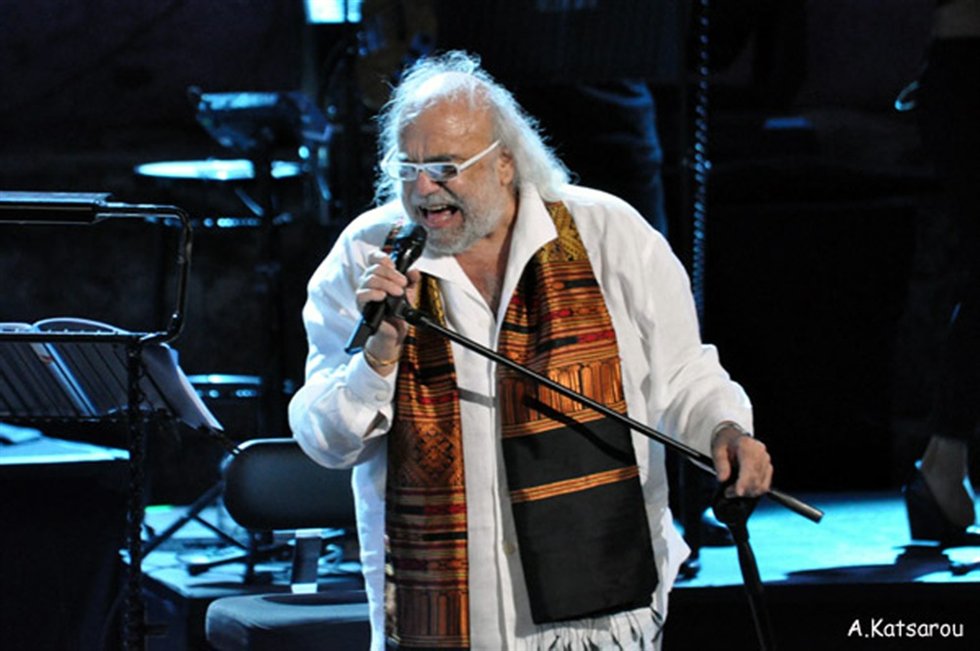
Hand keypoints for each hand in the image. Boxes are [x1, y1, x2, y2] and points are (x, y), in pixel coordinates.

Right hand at [356, 249, 420, 373]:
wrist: (395, 332)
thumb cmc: (398, 311)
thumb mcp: (409, 292)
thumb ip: (412, 280)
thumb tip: (414, 271)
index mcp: (379, 275)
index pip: (373, 258)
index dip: (382, 257)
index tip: (395, 265)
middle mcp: (369, 282)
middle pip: (375, 267)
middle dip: (392, 274)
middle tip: (403, 283)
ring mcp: (364, 293)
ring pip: (370, 279)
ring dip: (387, 283)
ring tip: (398, 293)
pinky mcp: (362, 306)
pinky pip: (362, 294)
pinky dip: (374, 293)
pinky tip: (383, 297)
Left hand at [711, 424, 772, 497]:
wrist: (733, 438)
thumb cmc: (725, 443)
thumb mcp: (717, 450)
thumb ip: (720, 464)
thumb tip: (723, 479)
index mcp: (747, 445)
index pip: (749, 467)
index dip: (744, 482)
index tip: (738, 492)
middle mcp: (760, 452)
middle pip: (755, 478)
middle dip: (742, 490)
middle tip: (727, 493)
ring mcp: (766, 460)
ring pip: (761, 484)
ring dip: (747, 493)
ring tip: (733, 491)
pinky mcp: (768, 468)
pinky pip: (764, 485)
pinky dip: (754, 491)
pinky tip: (743, 489)